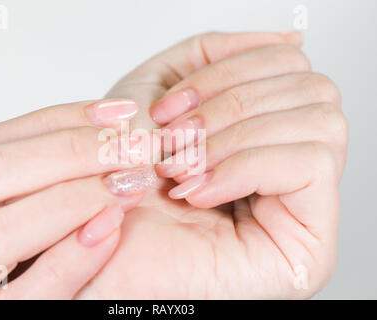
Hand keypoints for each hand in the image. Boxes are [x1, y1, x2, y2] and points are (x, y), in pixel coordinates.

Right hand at [0, 98, 156, 298]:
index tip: (117, 112)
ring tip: (130, 183)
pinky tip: (111, 231)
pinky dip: (67, 261)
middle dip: (70, 152)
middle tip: (135, 145)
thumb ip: (23, 180)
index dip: (57, 122)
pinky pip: (20, 297)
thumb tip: (93, 136)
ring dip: (71, 200)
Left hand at [77, 31, 347, 298]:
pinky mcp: (309, 240)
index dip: (227, 72)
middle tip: (175, 141)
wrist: (96, 255)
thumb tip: (290, 38)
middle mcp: (292, 164)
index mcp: (261, 129)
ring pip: (319, 120)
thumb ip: (215, 57)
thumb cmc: (119, 185)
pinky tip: (199, 190)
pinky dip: (245, 165)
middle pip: (311, 87)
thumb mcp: (156, 94)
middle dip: (229, 104)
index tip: (169, 108)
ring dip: (235, 136)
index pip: (289, 65)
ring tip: (182, 168)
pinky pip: (310, 164)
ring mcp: (306, 204)